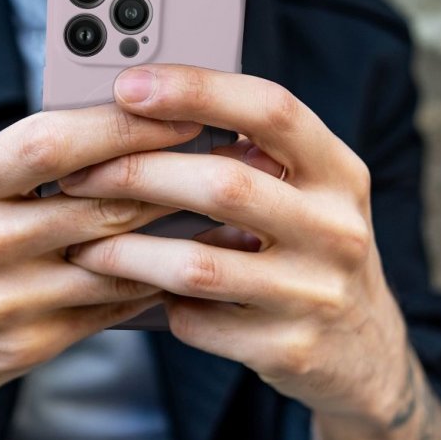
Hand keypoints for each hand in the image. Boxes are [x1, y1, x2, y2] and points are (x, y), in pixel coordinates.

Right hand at [0, 104, 201, 438]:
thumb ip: (17, 162)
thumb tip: (111, 128)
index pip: (54, 141)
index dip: (126, 124)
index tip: (182, 109)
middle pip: (102, 201)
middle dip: (174, 178)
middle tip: (225, 159)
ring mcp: (2, 298)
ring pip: (117, 259)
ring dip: (177, 235)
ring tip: (222, 212)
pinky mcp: (23, 345)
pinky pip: (107, 309)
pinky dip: (150, 285)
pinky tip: (180, 266)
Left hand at [59, 64, 408, 427]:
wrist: (362, 353)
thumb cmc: (308, 250)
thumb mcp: (306, 193)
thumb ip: (249, 154)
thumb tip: (141, 114)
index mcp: (338, 172)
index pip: (272, 109)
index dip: (198, 90)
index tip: (130, 86)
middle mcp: (337, 229)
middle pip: (224, 184)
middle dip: (136, 174)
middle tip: (78, 174)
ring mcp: (315, 294)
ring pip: (196, 264)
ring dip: (125, 251)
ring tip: (81, 242)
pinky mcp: (288, 349)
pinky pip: (197, 321)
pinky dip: (157, 303)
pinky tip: (137, 291)